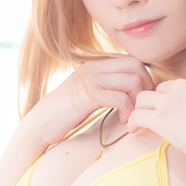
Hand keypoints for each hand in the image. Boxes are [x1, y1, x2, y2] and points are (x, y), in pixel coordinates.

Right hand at [26, 56, 155, 146]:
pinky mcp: (88, 96)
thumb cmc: (64, 115)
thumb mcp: (86, 95)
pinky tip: (123, 121)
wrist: (39, 124)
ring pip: (131, 81)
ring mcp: (90, 81)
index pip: (132, 61)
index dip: (145, 78)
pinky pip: (120, 98)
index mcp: (95, 66)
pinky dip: (127, 111)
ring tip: (130, 116)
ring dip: (137, 101)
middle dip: (145, 87)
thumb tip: (128, 91)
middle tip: (140, 106)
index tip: (141, 98)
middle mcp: (94, 69)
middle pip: (136, 66)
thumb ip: (104, 87)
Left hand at [128, 72, 185, 164]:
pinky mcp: (159, 117)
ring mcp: (170, 100)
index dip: (172, 98)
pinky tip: (134, 131)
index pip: (177, 84)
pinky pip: (136, 115)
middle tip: (153, 119)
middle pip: (158, 90)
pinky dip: (132, 122)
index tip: (172, 112)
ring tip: (139, 123)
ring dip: (139, 110)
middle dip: (155, 104)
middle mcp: (184, 85)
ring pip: (142, 99)